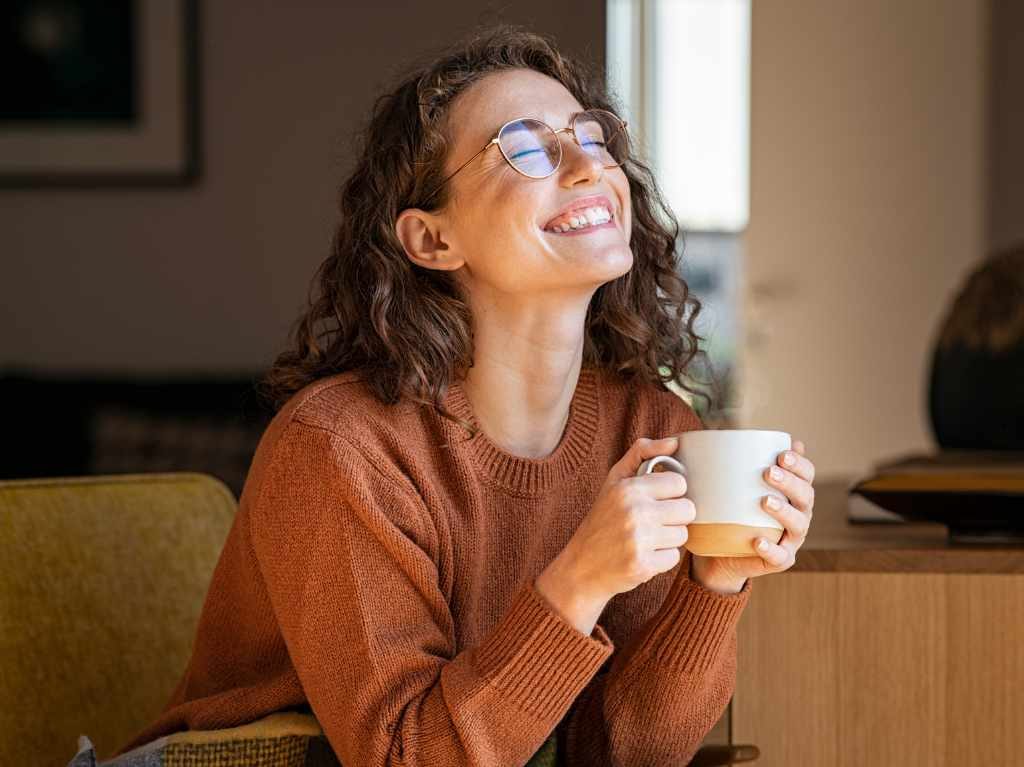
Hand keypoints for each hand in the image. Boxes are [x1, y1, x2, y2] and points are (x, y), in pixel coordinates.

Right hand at [555, 437, 696, 603]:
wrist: (581, 567)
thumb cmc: (602, 520)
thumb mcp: (614, 480)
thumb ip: (642, 453)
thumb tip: (675, 442)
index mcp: (629, 488)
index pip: (679, 483)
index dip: (670, 493)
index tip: (656, 500)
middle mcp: (635, 512)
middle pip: (687, 510)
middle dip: (674, 517)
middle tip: (653, 522)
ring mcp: (639, 540)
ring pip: (683, 535)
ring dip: (668, 539)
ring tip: (646, 539)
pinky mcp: (643, 565)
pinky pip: (674, 558)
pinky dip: (661, 559)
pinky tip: (643, 555)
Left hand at [690, 439, 815, 592]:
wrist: (720, 552)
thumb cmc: (729, 511)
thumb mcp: (729, 485)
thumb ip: (730, 463)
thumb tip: (715, 434)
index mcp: (792, 492)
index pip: (807, 474)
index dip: (800, 464)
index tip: (781, 454)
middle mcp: (798, 514)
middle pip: (805, 496)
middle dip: (790, 482)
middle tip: (768, 472)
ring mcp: (791, 539)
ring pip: (798, 524)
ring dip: (784, 511)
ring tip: (765, 501)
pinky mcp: (780, 560)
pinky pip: (780, 556)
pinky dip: (771, 549)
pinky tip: (758, 541)